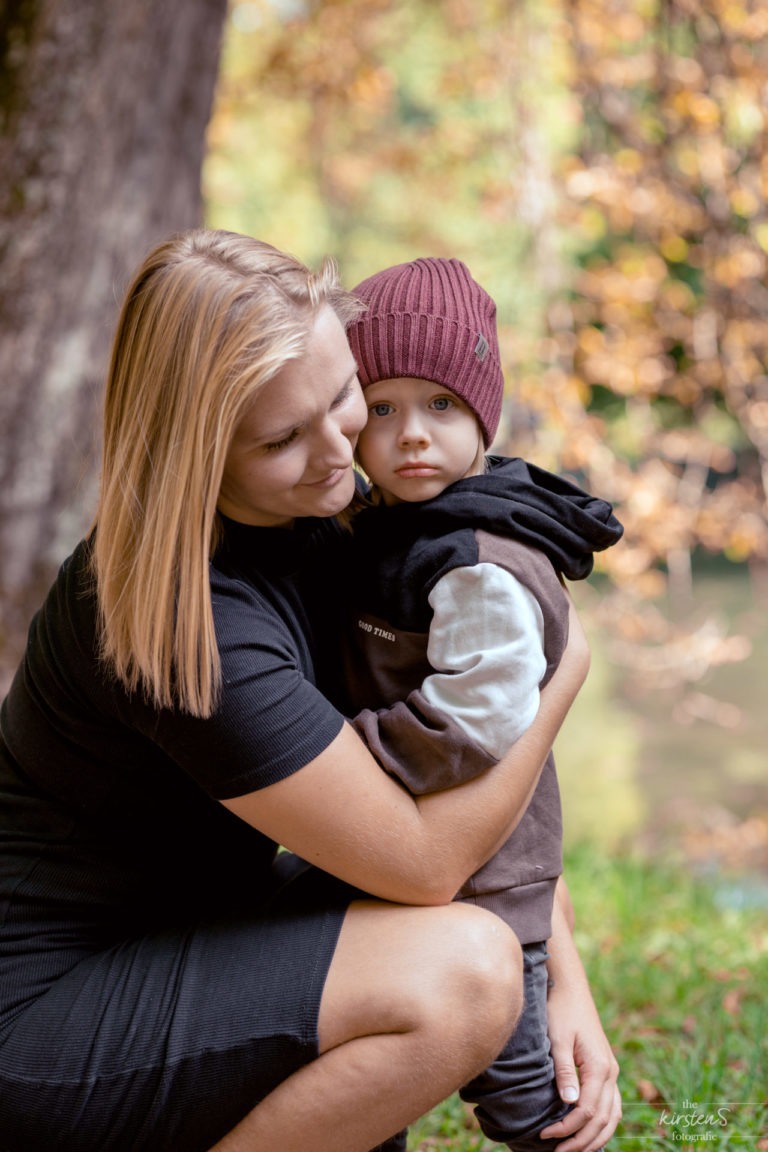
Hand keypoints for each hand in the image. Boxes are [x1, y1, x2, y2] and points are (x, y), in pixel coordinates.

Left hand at [540, 974, 620, 1151]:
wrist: (570, 988)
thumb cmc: (561, 1010)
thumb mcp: (558, 1039)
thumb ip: (565, 1071)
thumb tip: (569, 1103)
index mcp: (600, 1066)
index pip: (586, 1110)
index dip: (567, 1128)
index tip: (545, 1137)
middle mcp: (611, 1072)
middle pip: (602, 1119)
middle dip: (581, 1141)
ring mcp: (611, 1071)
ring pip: (611, 1116)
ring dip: (595, 1137)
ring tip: (573, 1150)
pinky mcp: (606, 1069)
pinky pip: (611, 1106)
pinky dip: (603, 1124)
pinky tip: (588, 1132)